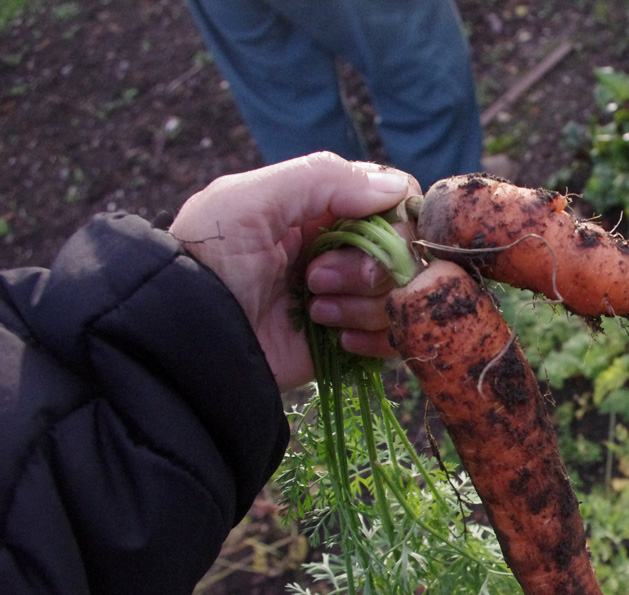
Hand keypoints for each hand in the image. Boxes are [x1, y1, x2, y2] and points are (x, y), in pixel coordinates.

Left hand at [169, 152, 419, 391]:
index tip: (372, 231)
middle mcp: (340, 250)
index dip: (394, 214)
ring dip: (361, 304)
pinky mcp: (350, 342)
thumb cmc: (208, 261)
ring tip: (314, 312)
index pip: (392, 197)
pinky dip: (375, 338)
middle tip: (314, 278)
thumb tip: (396, 190)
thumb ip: (322, 178)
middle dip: (366, 266)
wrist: (185, 340)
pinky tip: (337, 340)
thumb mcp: (250, 201)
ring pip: (401, 295)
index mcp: (319, 207)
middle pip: (404, 250)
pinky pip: (396, 337)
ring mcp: (347, 298)